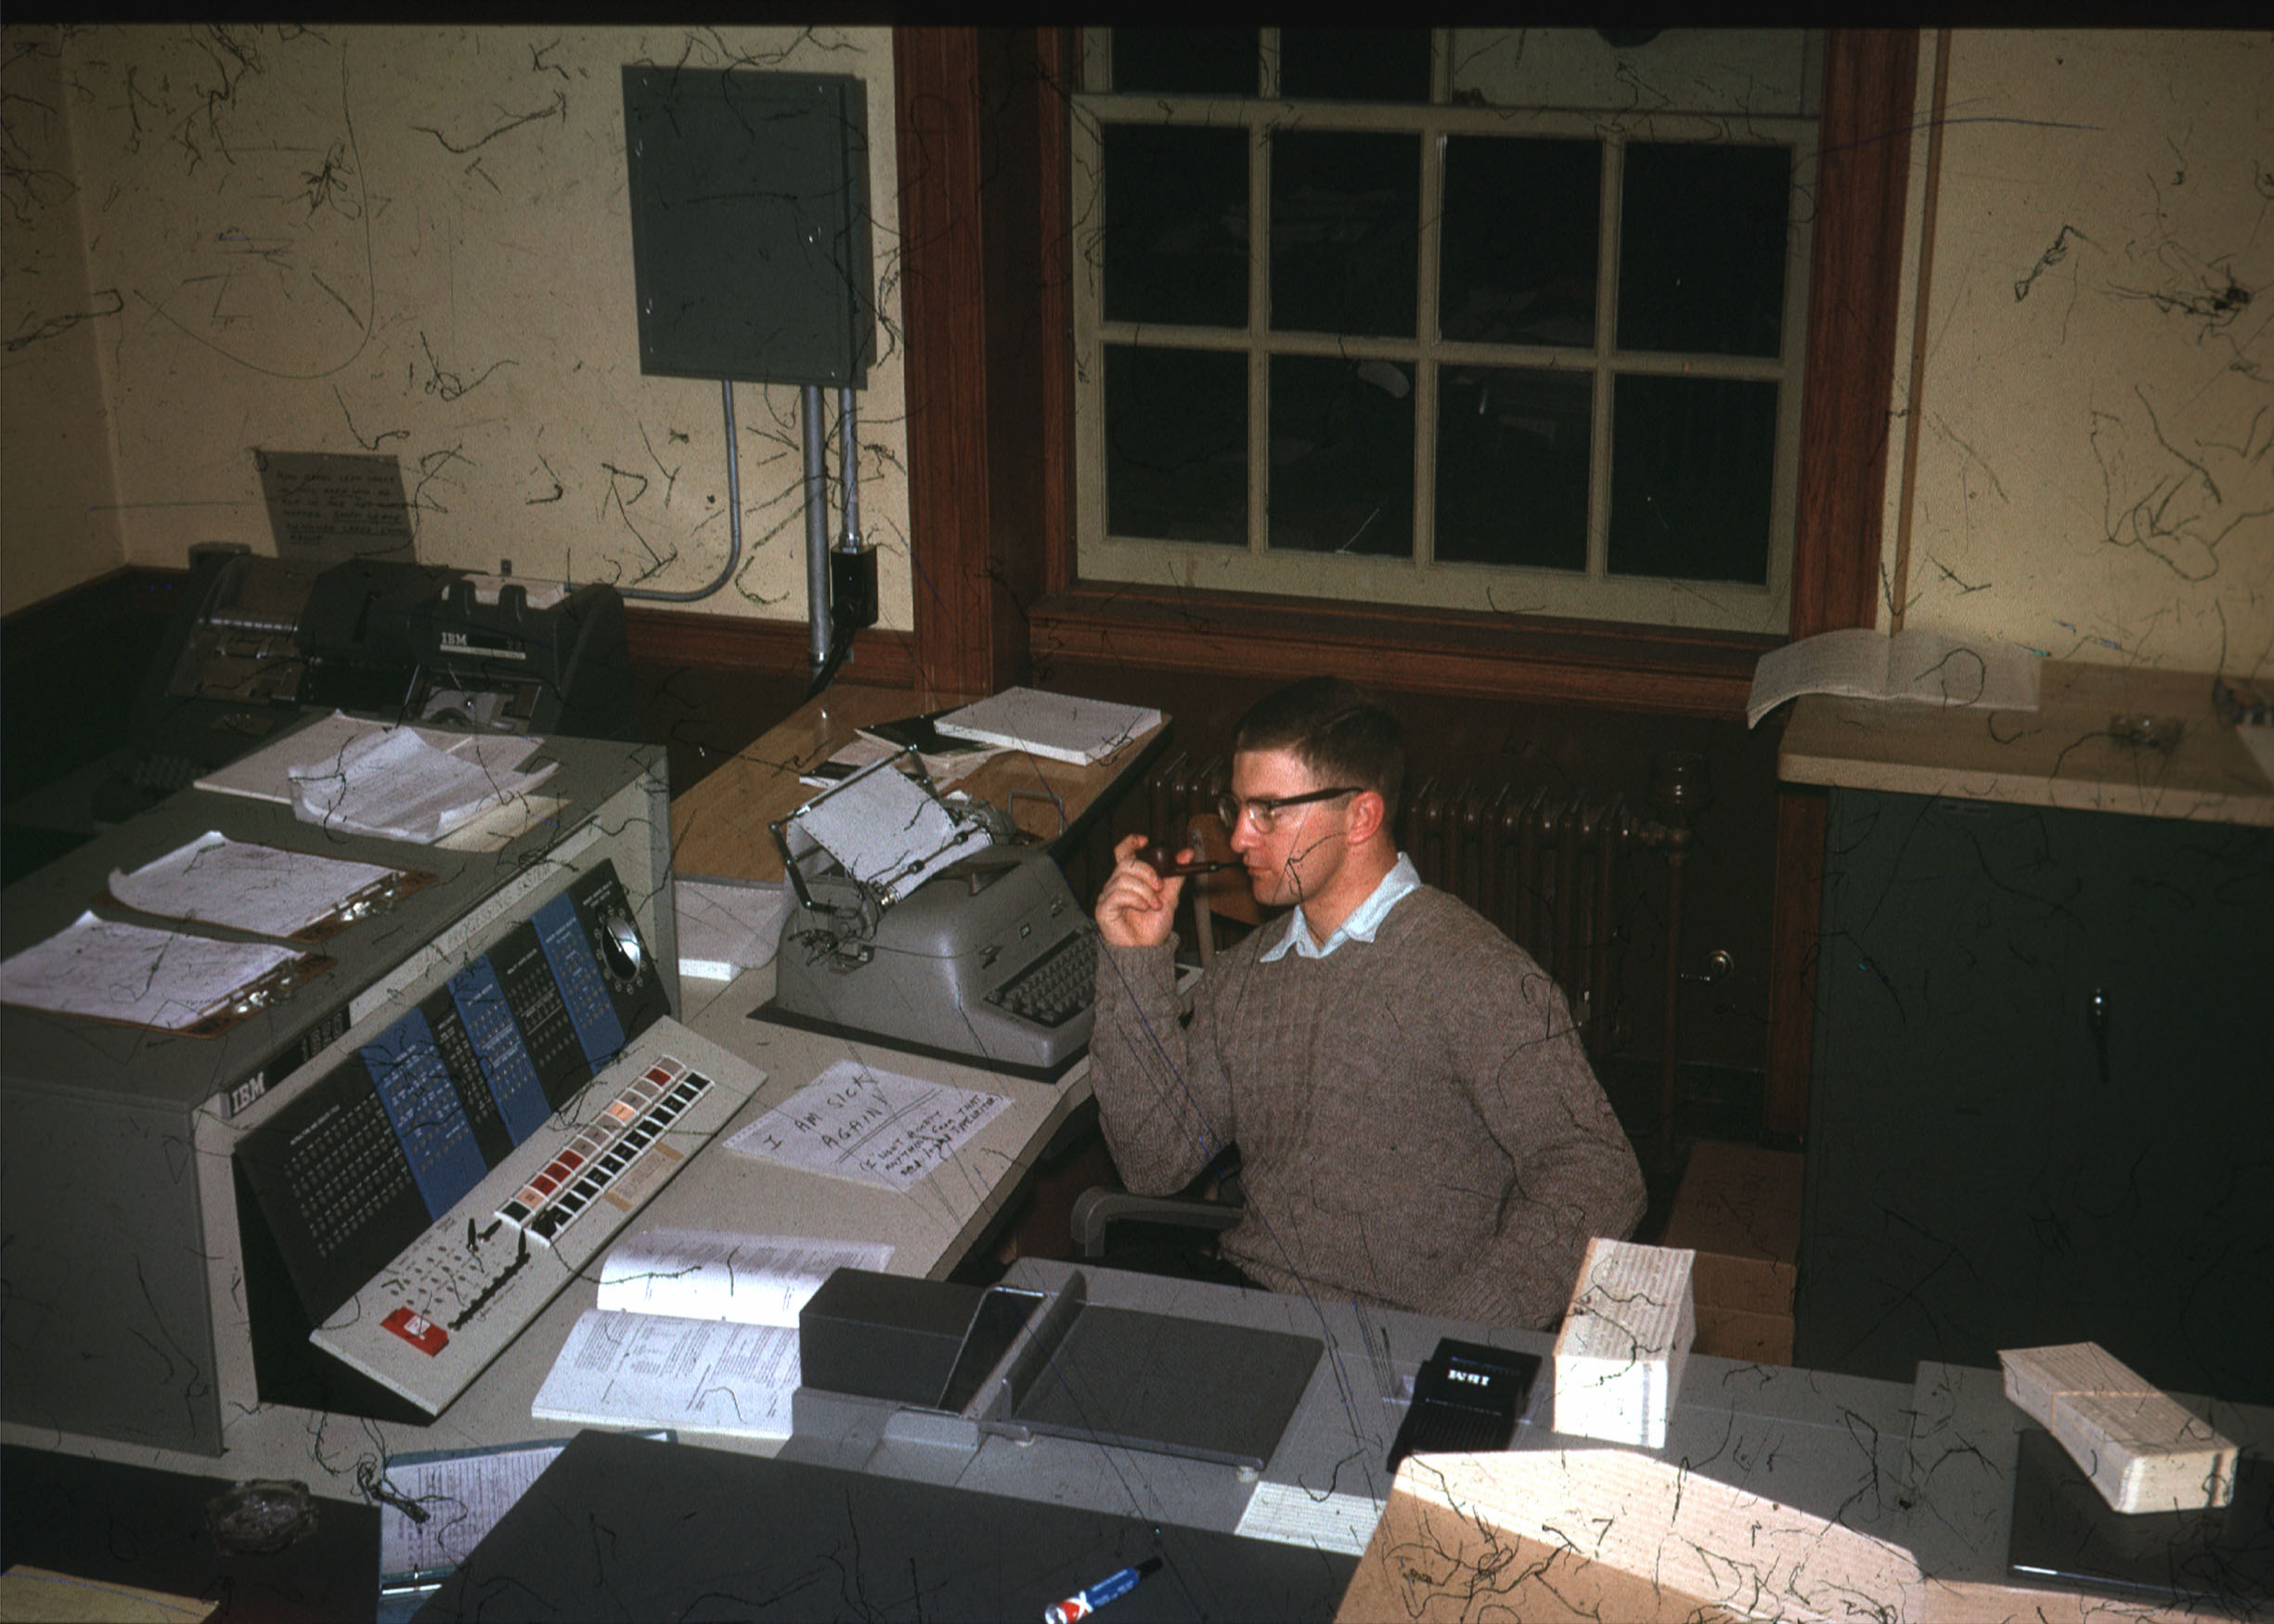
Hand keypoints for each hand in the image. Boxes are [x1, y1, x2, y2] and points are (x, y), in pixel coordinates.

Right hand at [1095, 832, 1187, 948]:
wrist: (1148, 950)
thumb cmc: (1153, 926)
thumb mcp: (1170, 896)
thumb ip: (1176, 875)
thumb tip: (1187, 854)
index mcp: (1130, 878)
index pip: (1123, 852)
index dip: (1131, 842)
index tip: (1146, 840)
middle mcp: (1116, 884)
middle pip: (1126, 863)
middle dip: (1147, 872)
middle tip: (1160, 886)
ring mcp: (1108, 896)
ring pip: (1124, 879)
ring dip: (1145, 891)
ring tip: (1154, 904)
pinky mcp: (1103, 909)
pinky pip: (1117, 895)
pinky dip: (1135, 900)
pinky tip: (1143, 908)